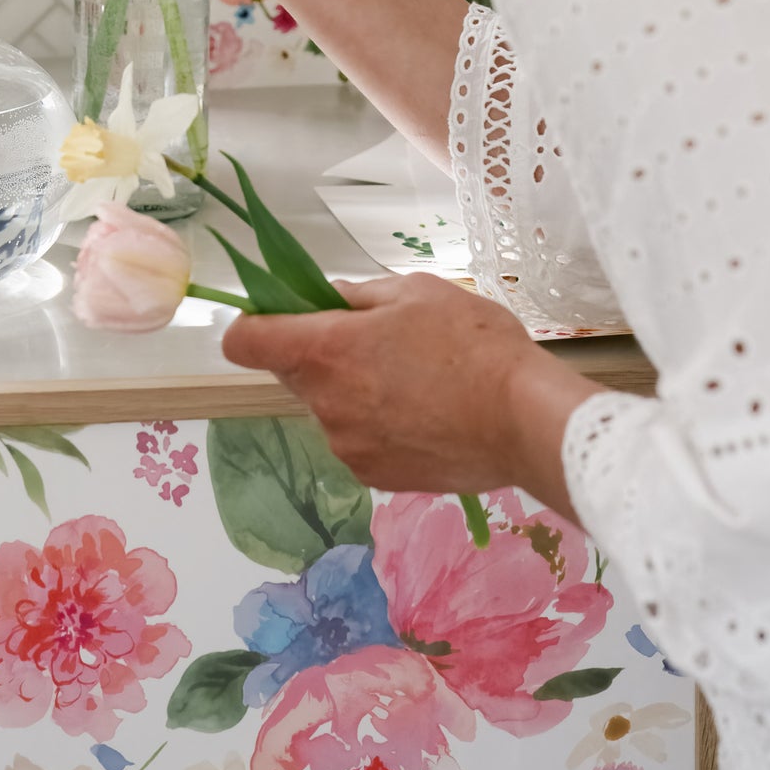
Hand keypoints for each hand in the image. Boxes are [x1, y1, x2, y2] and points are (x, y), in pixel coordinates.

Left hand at [222, 275, 600, 514]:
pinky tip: (423, 414)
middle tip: (376, 341)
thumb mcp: (416, 293)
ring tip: (413, 381)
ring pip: (329, 408)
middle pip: (293, 373)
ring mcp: (347, 446)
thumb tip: (328, 302)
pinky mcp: (374, 476)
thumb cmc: (472, 344)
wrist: (523, 421)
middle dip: (319, 354)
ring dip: (352, 392)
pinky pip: (357, 440)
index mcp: (326, 351)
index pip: (246, 341)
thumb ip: (359, 297)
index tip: (279, 316)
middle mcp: (325, 404)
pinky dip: (376, 425)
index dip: (253, 324)